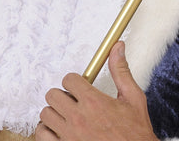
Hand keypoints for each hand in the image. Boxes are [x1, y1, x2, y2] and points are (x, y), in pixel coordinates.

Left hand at [35, 41, 157, 140]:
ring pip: (45, 114)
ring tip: (66, 116)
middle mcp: (78, 118)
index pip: (68, 80)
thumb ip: (121, 71)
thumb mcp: (133, 99)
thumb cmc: (135, 134)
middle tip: (72, 101)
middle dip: (62, 95)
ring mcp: (69, 136)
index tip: (79, 87)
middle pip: (53, 95)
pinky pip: (42, 135)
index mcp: (94, 102)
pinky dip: (47, 131)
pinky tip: (59, 131)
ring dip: (54, 113)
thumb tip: (117, 47)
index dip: (74, 81)